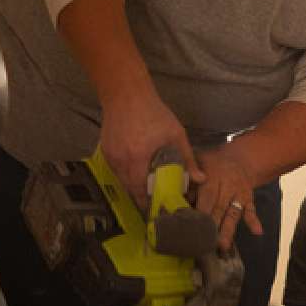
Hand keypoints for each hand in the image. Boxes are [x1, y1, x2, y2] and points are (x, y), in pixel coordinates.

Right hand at [100, 89, 203, 210]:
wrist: (126, 94)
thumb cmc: (154, 113)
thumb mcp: (176, 135)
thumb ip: (187, 159)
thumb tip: (200, 179)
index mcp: (137, 157)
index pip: (140, 190)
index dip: (148, 203)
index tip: (158, 211)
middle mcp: (121, 160)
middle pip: (130, 189)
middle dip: (141, 198)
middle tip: (155, 204)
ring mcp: (110, 156)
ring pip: (122, 180)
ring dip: (134, 187)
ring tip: (148, 190)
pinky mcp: (105, 151)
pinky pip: (116, 170)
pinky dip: (127, 175)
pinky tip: (138, 173)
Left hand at [193, 144, 264, 250]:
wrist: (240, 158)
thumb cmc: (211, 162)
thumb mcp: (199, 159)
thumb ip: (189, 173)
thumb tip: (178, 191)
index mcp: (213, 177)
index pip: (208, 196)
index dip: (202, 211)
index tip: (194, 226)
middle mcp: (228, 186)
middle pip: (220, 208)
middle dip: (212, 226)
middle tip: (204, 244)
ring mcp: (240, 193)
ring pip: (233, 213)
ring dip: (228, 230)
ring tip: (223, 246)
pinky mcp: (248, 199)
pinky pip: (252, 210)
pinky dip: (254, 220)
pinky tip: (257, 231)